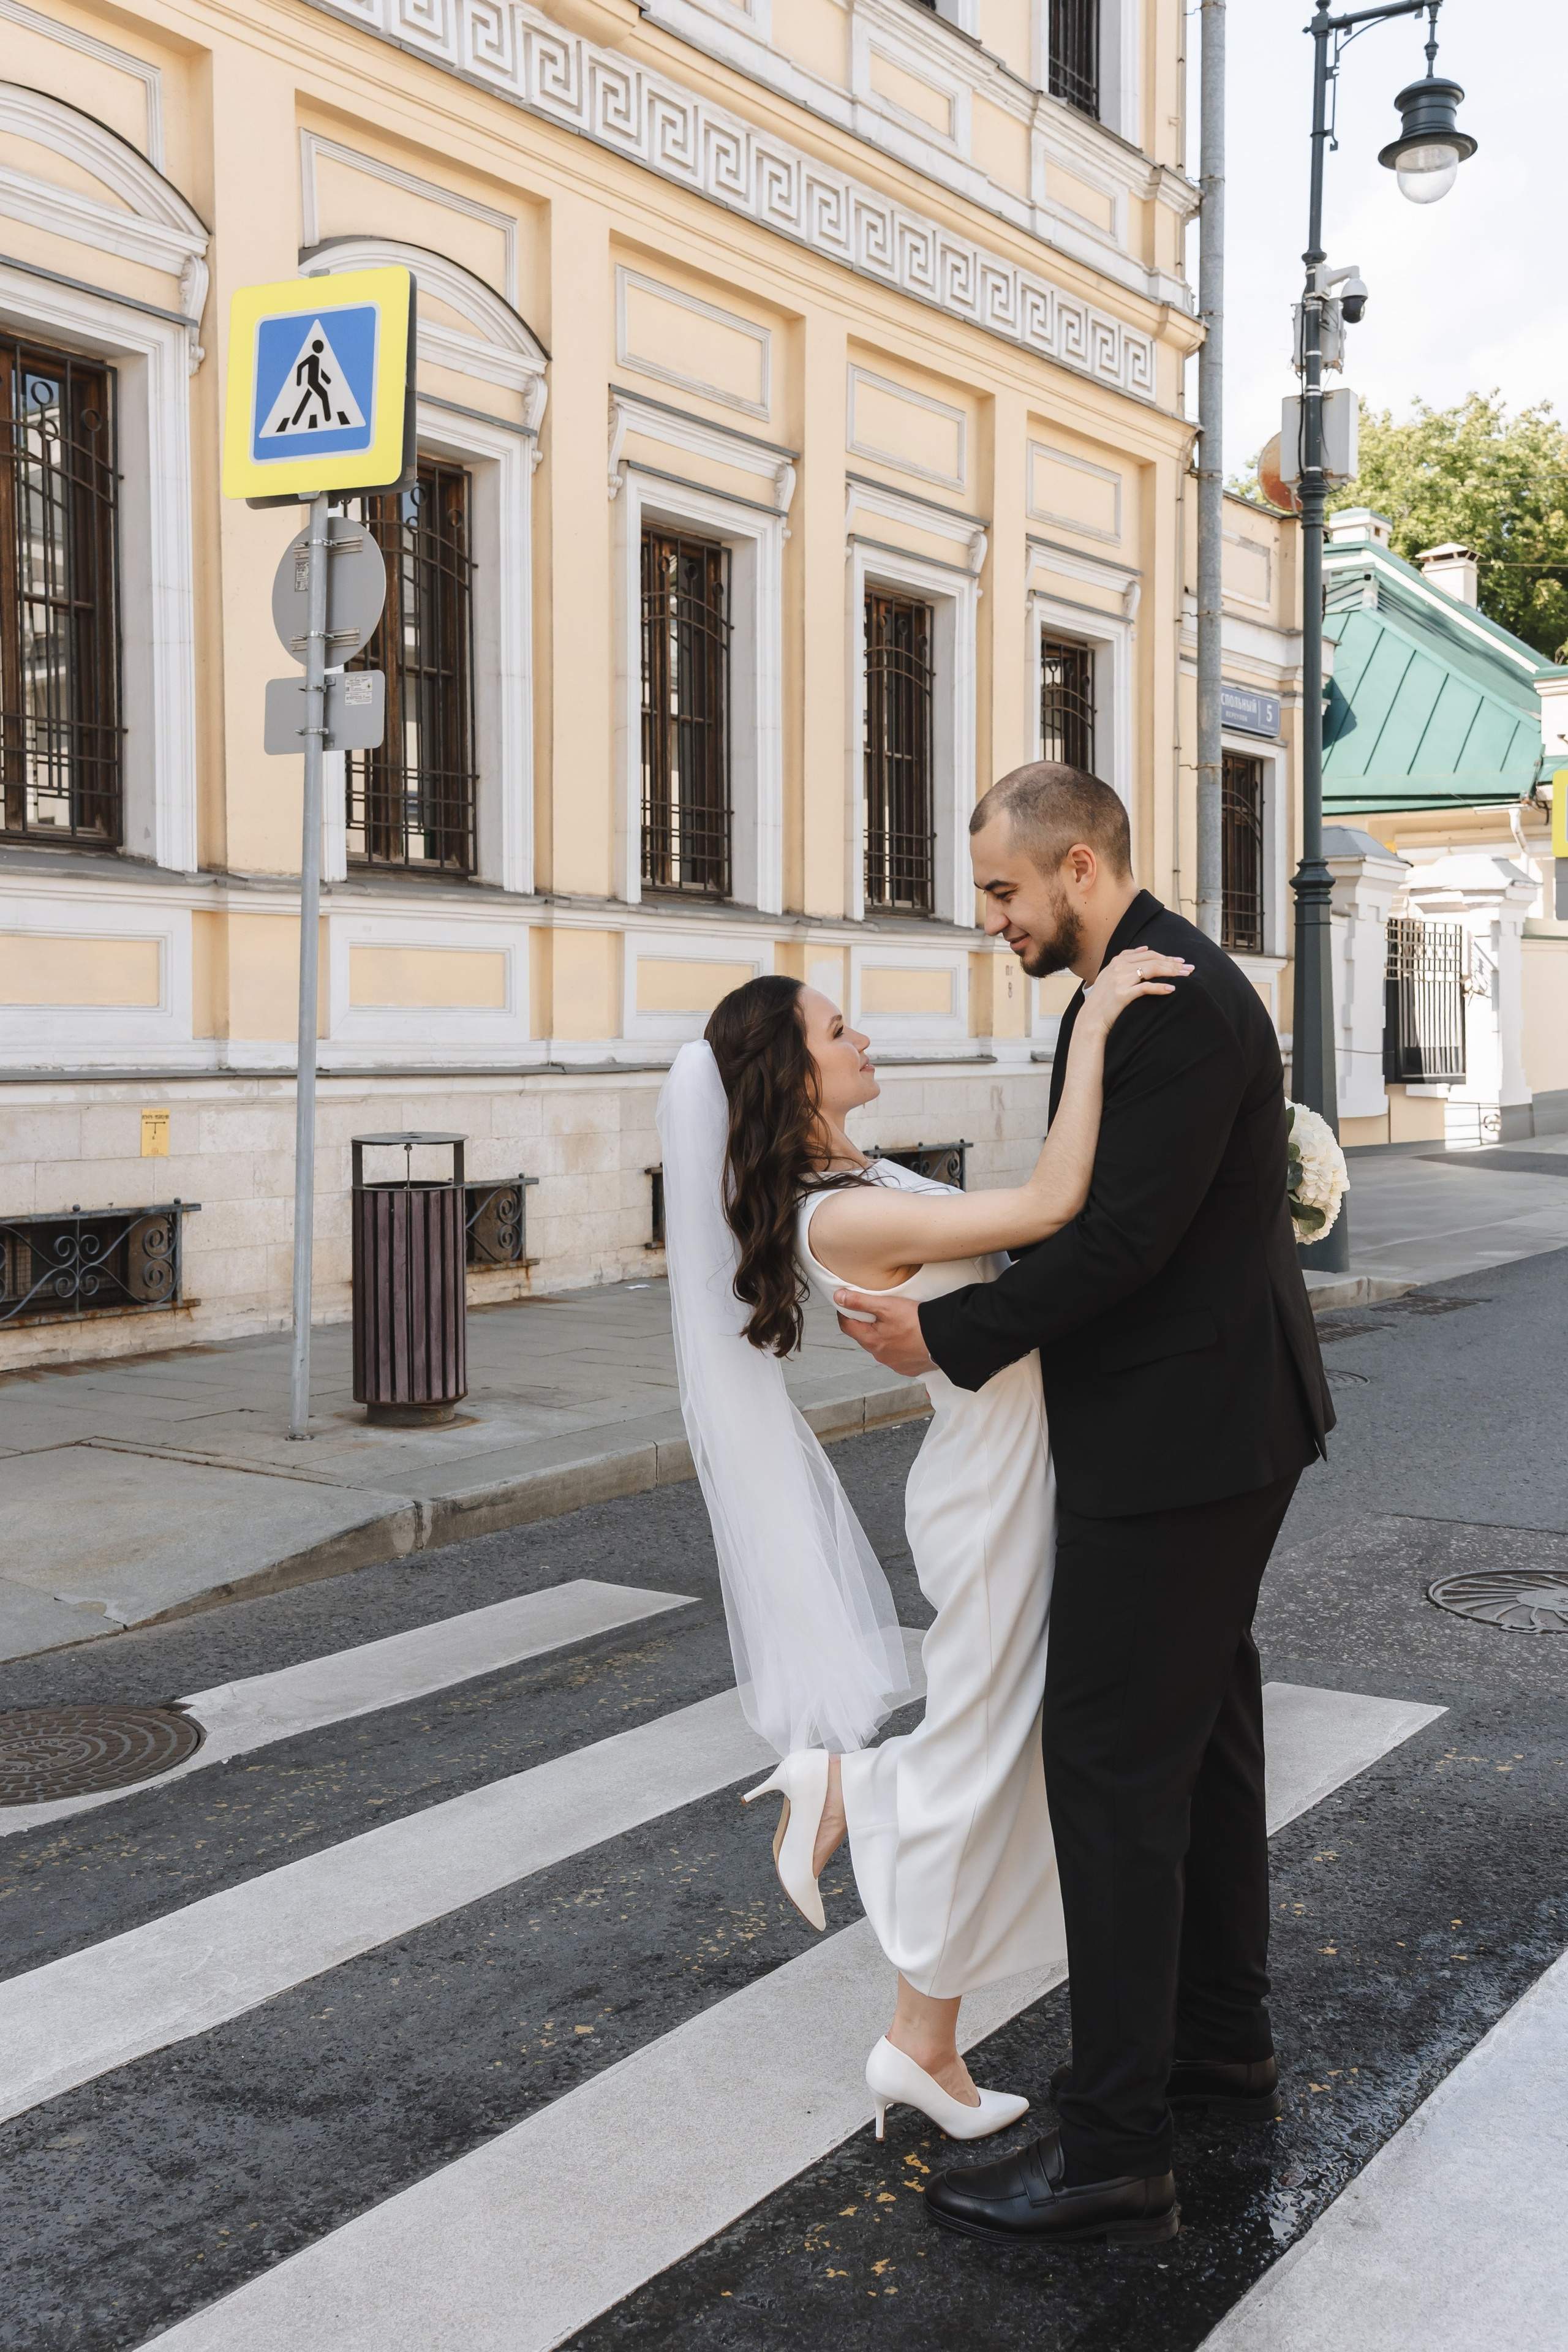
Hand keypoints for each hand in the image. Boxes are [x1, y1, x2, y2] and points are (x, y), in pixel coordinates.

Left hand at [834, 1289, 936, 1376]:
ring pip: (882, 1348)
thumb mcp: (886, 1306)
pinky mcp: (909, 1368)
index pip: (847, 1327)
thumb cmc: (916, 1322)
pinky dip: (899, 1348)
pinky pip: (898, 1357)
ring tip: (895, 1324)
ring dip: (884, 1337)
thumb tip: (838, 1298)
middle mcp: (880, 1356)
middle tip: (875, 1311)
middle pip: (865, 1337)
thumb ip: (861, 1302)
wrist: (945, 1339)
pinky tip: (908, 1339)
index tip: (846, 1304)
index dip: (844, 1313)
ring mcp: (895, 1364)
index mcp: (871, 1341)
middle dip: (866, 1325)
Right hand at [1077, 946, 1191, 1034]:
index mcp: (1117, 960)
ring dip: (1172, 973)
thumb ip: (1126, 960)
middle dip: (1173, 964)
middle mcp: (1119, 967)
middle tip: (1189, 968)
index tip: (1180, 962)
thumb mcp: (1110, 974)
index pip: (1148, 954)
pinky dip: (1160, 988)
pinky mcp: (1122, 993)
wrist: (1091, 1018)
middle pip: (1153, 960)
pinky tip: (1171, 989)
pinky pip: (1146, 988)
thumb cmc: (1103, 999)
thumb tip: (1145, 948)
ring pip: (1152, 970)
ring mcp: (1120, 979)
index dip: (1166, 957)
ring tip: (1186, 976)